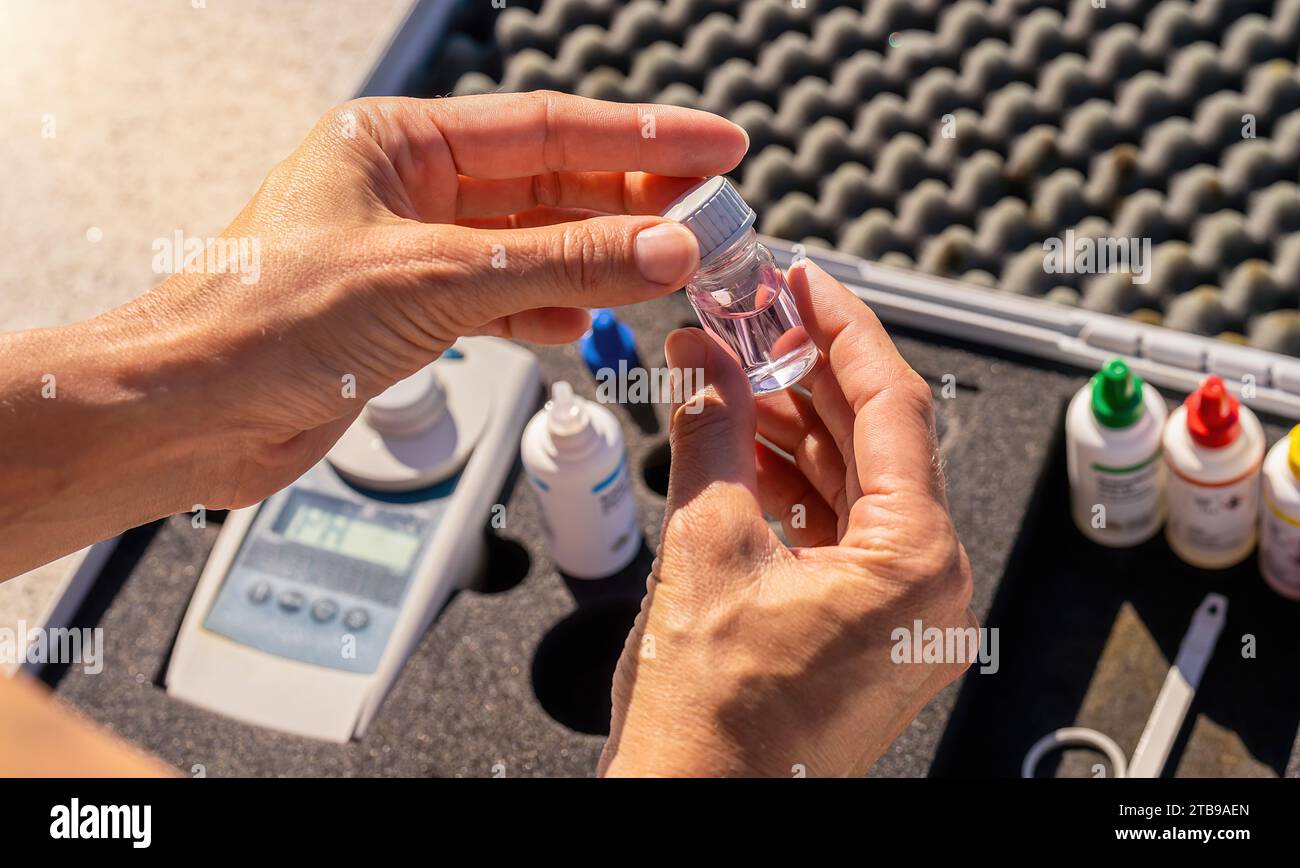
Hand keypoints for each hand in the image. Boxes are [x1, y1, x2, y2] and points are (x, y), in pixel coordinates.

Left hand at [0, 93, 745, 575]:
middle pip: (548, 184)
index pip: (548, 128)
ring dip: (599, 260)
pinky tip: (583, 319)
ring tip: (670, 268)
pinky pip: (502, 297)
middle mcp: (406, 188)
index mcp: (399, 142)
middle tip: (714, 216)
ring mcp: (409, 251)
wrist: (190, 409)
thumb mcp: (437, 279)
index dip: (642, 139)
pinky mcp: (407, 312)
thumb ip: (561, 262)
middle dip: (632, 203)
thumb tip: (665, 247)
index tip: (716, 147)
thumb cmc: (269, 318)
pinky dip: (547, 308)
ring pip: (531, 245)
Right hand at [599, 261, 975, 776]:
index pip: (894, 405)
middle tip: (751, 321)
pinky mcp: (863, 628)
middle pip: (875, 441)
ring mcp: (898, 612)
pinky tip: (741, 447)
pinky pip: (838, 532)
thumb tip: (709, 358)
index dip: (842, 327)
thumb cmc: (713, 717)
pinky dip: (791, 486)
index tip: (803, 280)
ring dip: (792, 429)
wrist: (696, 802)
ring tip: (730, 376)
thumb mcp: (707, 541)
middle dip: (806, 374)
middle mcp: (927, 587)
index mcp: (917, 561)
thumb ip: (714, 428)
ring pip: (854, 486)